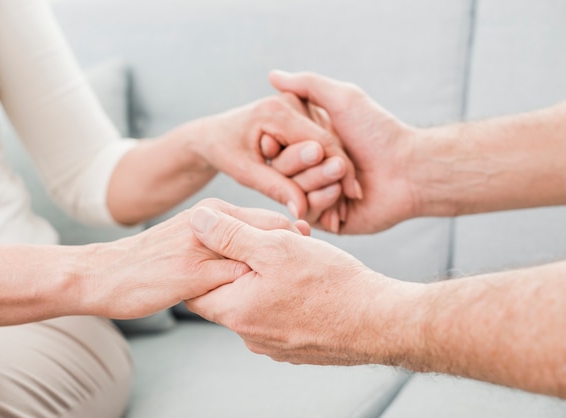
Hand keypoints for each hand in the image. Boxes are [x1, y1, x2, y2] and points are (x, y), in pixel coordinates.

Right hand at [80, 198, 307, 319]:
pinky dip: (254, 290)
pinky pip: (234, 281)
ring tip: (299, 285)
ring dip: (280, 269)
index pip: (270, 218)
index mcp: (213, 211)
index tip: (312, 255)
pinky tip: (266, 303)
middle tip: (315, 268)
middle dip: (296, 249)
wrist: (105, 274)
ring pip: (257, 254)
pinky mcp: (190, 274)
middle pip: (271, 231)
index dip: (295, 238)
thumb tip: (258, 249)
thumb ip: (222, 238)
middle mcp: (211, 223)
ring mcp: (201, 248)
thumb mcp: (190, 237)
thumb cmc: (151, 260)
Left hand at [185, 205, 416, 365]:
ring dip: (268, 275)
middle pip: (229, 292)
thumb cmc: (329, 283)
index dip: (206, 259)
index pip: (196, 288)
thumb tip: (197, 221)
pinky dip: (286, 293)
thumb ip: (231, 234)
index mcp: (236, 312)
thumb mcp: (275, 246)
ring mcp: (274, 345)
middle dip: (244, 262)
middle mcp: (250, 335)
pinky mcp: (296, 346)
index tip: (226, 239)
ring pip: (256, 301)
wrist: (380, 321)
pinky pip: (279, 314)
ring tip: (297, 252)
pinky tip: (310, 277)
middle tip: (270, 240)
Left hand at [194, 93, 359, 218]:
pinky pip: (321, 140)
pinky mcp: (301, 113)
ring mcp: (297, 105)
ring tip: (348, 202)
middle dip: (341, 172)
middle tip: (354, 200)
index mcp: (276, 111)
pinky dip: (328, 163)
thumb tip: (302, 210)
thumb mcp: (245, 172)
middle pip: (328, 141)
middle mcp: (290, 102)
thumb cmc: (224, 151)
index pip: (319, 143)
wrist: (214, 134)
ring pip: (329, 141)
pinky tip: (337, 189)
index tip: (351, 195)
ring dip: (337, 171)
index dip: (338, 170)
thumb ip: (275, 187)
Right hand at [268, 71, 421, 233]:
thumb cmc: (378, 132)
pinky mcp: (327, 217)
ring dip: (317, 182)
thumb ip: (307, 85)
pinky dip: (324, 202)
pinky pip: (307, 213)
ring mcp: (317, 192)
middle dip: (305, 164)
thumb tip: (272, 75)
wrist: (408, 170)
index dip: (277, 145)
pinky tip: (345, 196)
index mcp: (310, 141)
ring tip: (344, 177)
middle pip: (281, 170)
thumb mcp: (343, 99)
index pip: (275, 147)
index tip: (280, 142)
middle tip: (337, 161)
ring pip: (292, 192)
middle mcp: (310, 167)